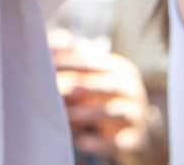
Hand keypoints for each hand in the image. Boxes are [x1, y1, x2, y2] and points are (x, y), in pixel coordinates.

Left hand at [49, 31, 151, 162]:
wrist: (138, 132)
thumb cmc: (106, 98)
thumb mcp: (95, 77)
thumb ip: (77, 59)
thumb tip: (52, 41)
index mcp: (121, 69)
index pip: (91, 61)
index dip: (66, 62)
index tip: (44, 64)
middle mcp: (132, 90)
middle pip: (104, 85)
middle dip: (78, 86)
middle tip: (54, 90)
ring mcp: (136, 116)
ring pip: (111, 113)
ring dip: (86, 114)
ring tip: (65, 116)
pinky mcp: (136, 140)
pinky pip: (117, 141)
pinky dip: (98, 142)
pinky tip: (80, 142)